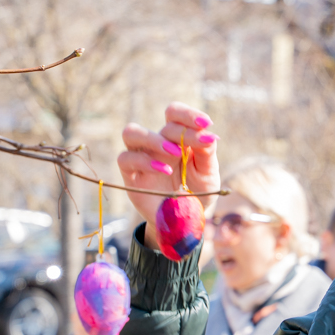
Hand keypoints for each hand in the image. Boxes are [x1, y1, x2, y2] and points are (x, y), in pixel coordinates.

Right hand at [117, 103, 220, 248]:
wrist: (186, 221)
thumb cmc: (197, 193)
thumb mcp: (208, 173)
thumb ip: (207, 153)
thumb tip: (208, 134)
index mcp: (177, 138)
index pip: (175, 113)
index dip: (188, 114)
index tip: (206, 123)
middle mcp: (158, 144)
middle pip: (160, 124)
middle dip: (182, 131)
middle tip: (197, 143)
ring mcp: (142, 158)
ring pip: (131, 132)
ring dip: (154, 139)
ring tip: (174, 153)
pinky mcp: (131, 176)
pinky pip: (125, 159)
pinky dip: (145, 161)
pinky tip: (165, 170)